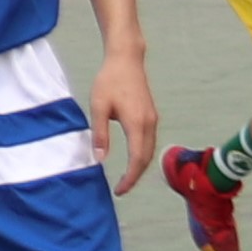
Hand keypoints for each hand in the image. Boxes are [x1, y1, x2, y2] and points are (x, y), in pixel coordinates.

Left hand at [81, 48, 161, 193]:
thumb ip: (100, 133)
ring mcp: (153, 119)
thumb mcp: (98, 106)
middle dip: (136, 177)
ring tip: (126, 179)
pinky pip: (150, 142)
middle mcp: (149, 123)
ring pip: (150, 151)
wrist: (126, 59)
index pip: (137, 159)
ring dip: (140, 167)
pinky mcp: (151, 116)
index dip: (130, 178)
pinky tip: (133, 160)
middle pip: (146, 159)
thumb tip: (100, 159)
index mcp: (137, 123)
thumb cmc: (109, 80)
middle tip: (121, 189)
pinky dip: (142, 155)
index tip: (120, 190)